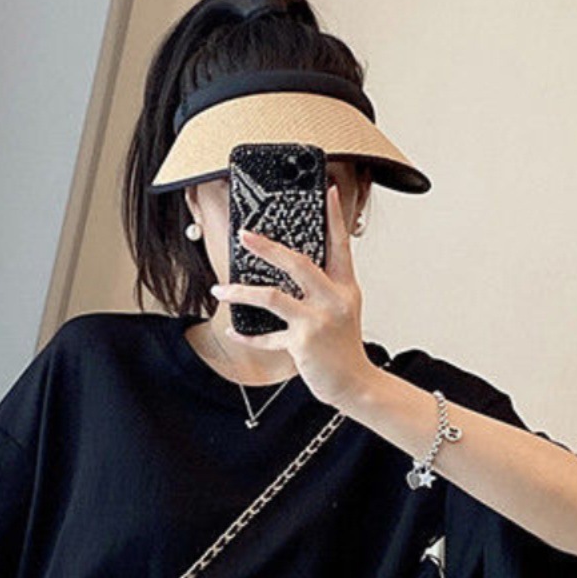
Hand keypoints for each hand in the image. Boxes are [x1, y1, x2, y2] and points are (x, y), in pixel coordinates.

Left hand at [210, 181, 378, 409]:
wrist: (355, 384)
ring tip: (221, 290)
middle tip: (245, 236)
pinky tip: (233, 331)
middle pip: (297, 263)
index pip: (341, 245)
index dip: (334, 217)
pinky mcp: (302, 343)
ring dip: (241, 292)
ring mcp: (316, 321)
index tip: (327, 193)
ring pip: (272, 297)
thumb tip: (292, 269)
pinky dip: (248, 335)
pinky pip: (268, 337)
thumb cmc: (345, 348)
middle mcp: (332, 300)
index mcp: (345, 288)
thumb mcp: (343, 310)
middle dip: (267, 247)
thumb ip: (324, 289)